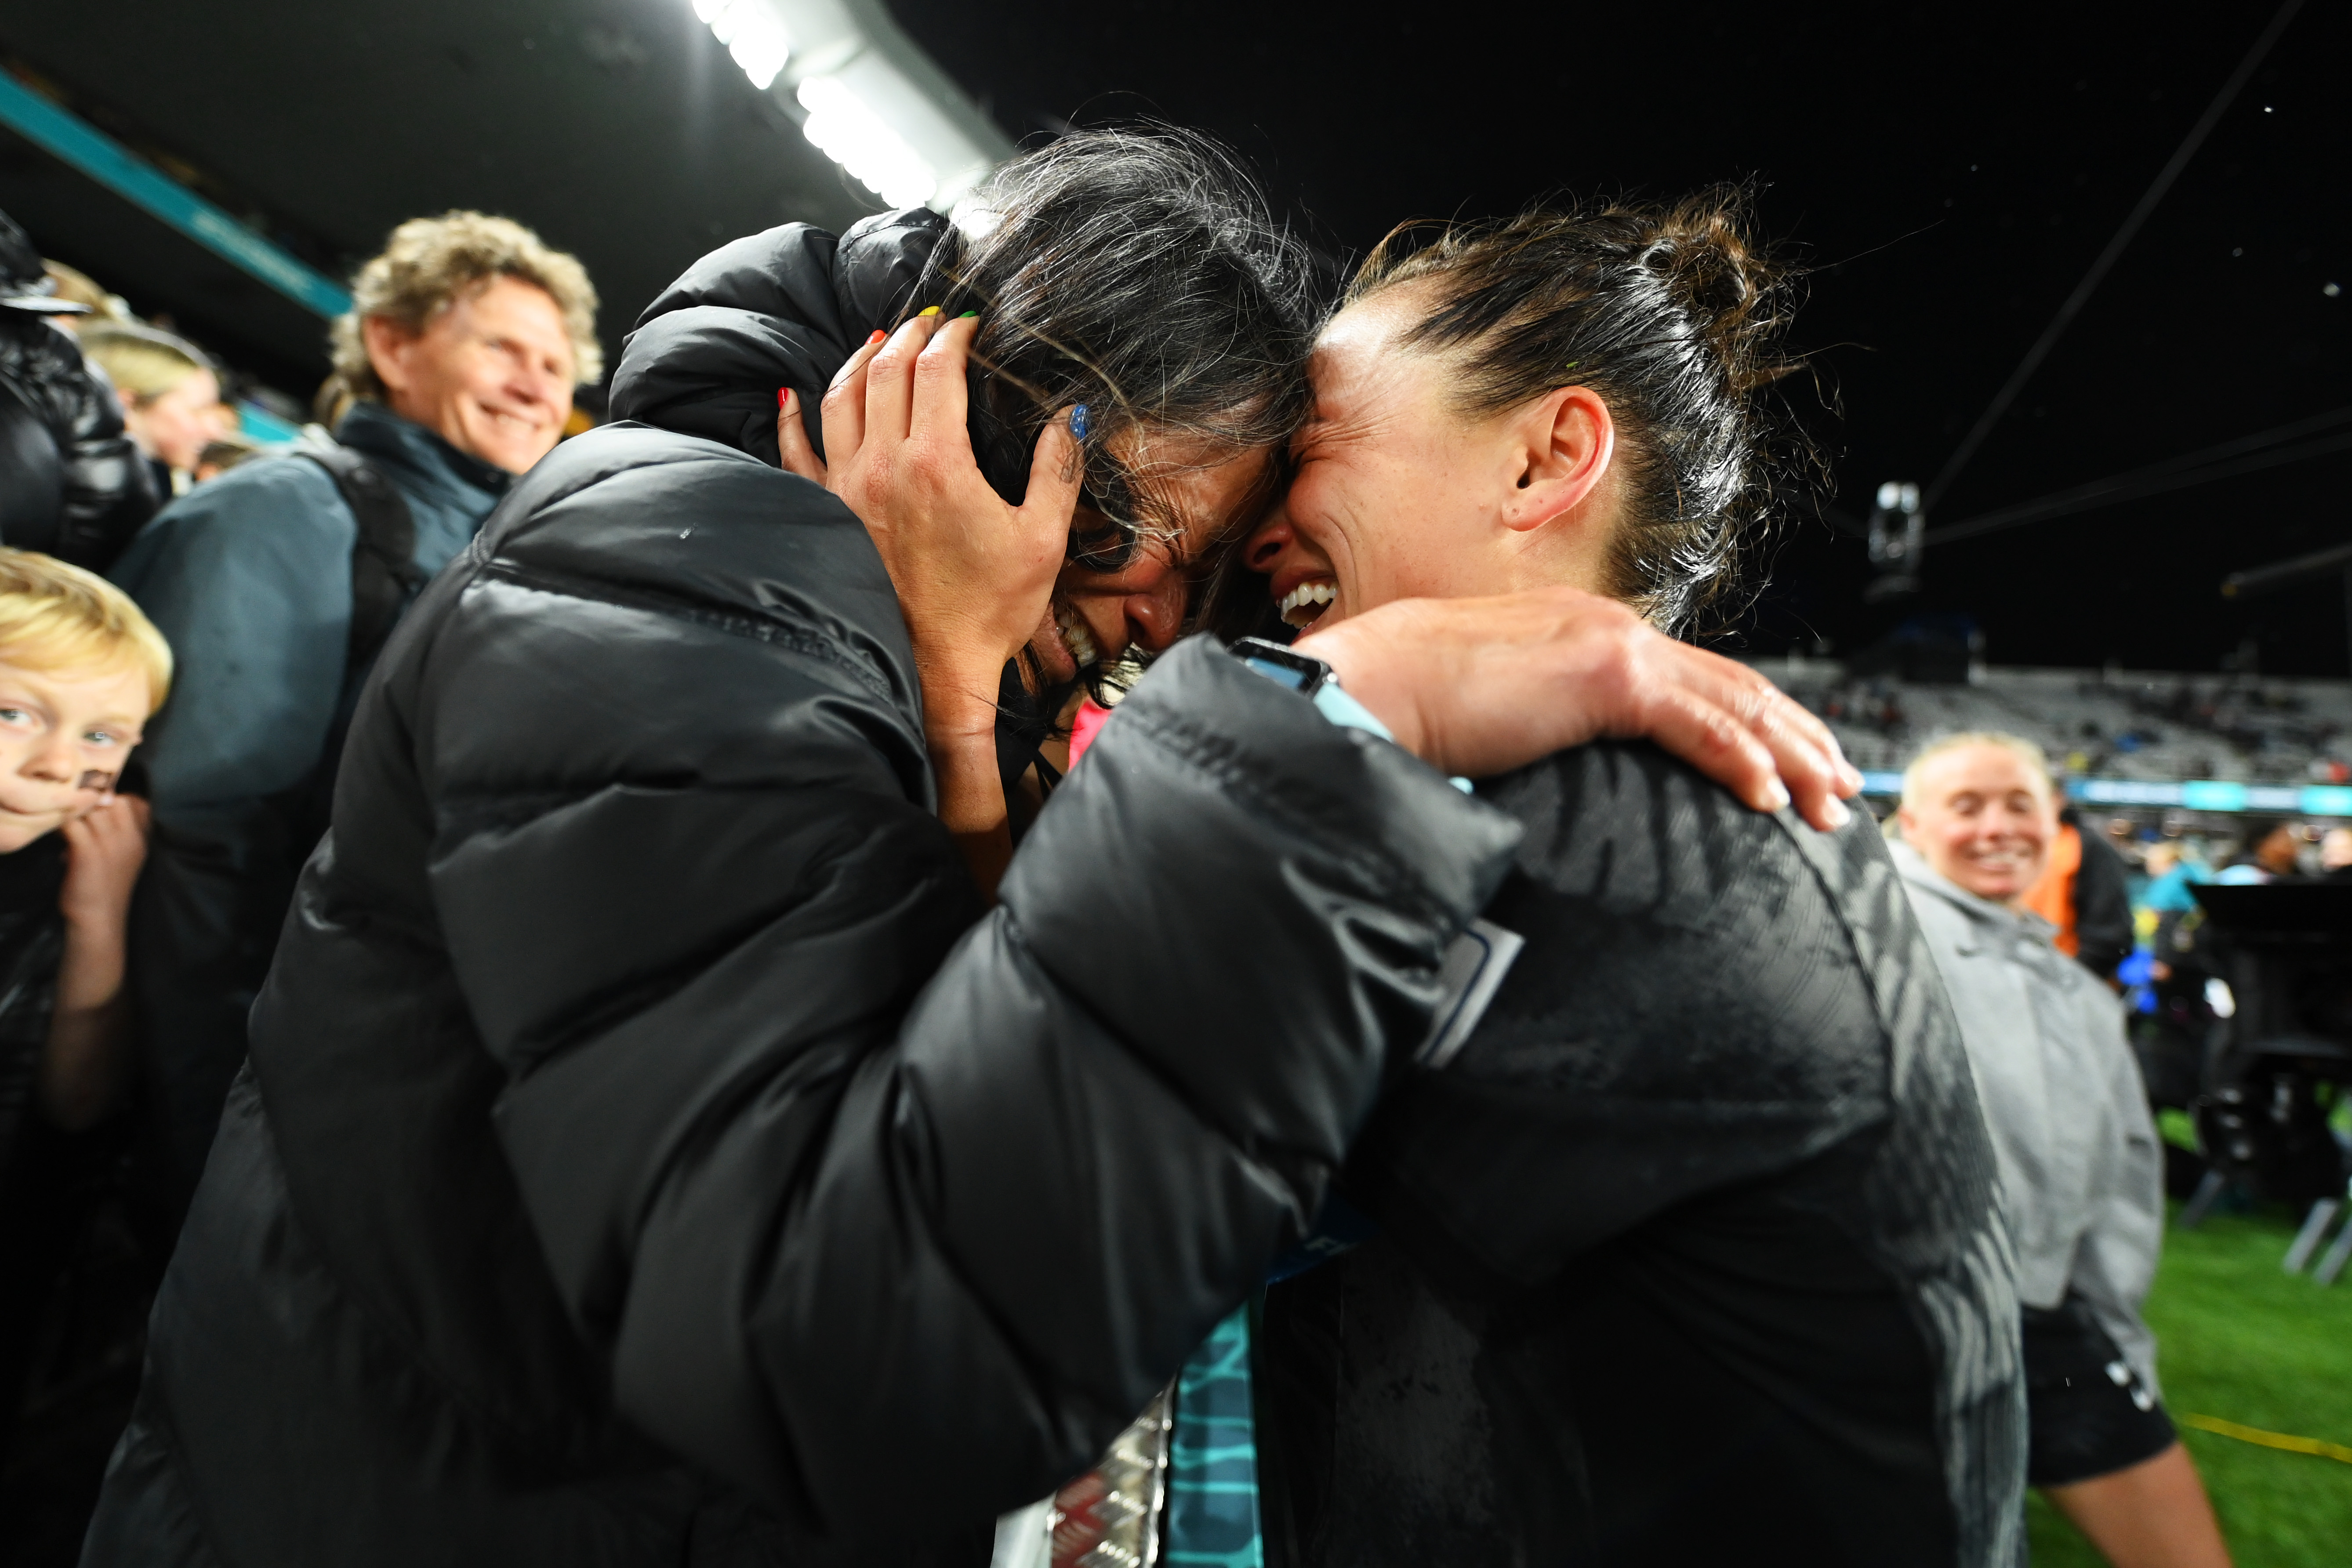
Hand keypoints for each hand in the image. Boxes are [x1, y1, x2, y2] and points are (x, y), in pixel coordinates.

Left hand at [58, 793, 149, 930]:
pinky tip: (61, 839)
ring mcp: (111, 844)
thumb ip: (117, 833)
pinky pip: (72, 823)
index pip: (135, 801)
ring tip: (69, 829)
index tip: (100, 813)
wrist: (100, 918)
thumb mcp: (124, 857)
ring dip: (75, 814)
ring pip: (90, 809)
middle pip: (110, 799)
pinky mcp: (88, 852)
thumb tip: (97, 808)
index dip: (114, 800)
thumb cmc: (107, 888)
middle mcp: (130, 838)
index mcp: (141, 839)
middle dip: (91, 804)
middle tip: (79, 820)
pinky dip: (62, 826)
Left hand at [785, 313, 1082, 743]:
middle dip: (910, 337)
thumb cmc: (989, 610)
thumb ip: (1058, 470)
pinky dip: (791, 419)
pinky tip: (790, 396)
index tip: (968, 327)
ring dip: (858, 361)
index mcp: (940, 463)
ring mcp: (847, 490)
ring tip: (877, 343)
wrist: (935, 669)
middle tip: (930, 323)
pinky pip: (796, 454)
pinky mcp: (828, 516)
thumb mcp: (1043, 538)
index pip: (938, 370)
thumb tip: (1070, 416)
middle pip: (886, 372)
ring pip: (838, 399)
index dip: (954, 338)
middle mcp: (884, 465)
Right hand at [1299, 588, 1861, 830]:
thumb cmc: (1406, 704)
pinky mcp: (1605, 677)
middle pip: (1732, 685)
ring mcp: (1609, 645)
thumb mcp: (1488, 715)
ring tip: (1830, 802)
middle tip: (1841, 782)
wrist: (1368, 684)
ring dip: (1791, 756)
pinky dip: (1742, 762)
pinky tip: (1771, 800)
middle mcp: (1607, 627)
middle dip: (1796, 736)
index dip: (1751, 717)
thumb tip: (1536, 769)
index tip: (1789, 758)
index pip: (1690, 677)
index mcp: (1581, 633)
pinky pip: (1698, 726)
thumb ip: (1531, 730)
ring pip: (1733, 703)